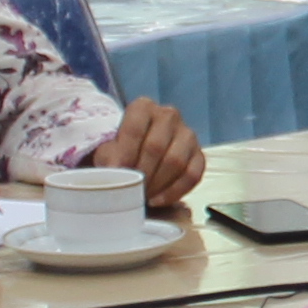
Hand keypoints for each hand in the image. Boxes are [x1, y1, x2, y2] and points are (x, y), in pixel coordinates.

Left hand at [86, 98, 206, 209]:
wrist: (139, 152)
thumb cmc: (122, 150)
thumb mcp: (108, 150)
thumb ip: (108, 158)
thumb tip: (114, 173)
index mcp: (143, 107)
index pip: (134, 129)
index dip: (124, 154)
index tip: (116, 174)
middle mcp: (168, 115)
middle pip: (156, 147)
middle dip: (142, 173)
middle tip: (130, 191)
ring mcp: (187, 134)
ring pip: (176, 161)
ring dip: (158, 184)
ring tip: (143, 196)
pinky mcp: (199, 154)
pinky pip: (192, 174)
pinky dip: (175, 191)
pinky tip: (159, 200)